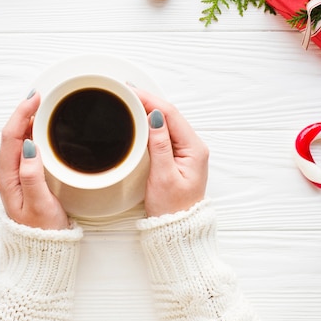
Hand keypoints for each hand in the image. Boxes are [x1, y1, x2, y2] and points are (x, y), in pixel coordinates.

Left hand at [0, 91, 69, 229]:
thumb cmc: (42, 232)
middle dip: (24, 113)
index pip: (12, 137)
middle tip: (41, 97)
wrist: (43, 253)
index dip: (22, 114)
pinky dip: (34, 135)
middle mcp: (10, 175)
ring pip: (20, 142)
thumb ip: (33, 176)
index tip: (36, 99)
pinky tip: (44, 132)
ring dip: (28, 122)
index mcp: (9, 178)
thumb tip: (30, 147)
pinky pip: (27, 151)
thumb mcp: (39, 204)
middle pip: (13, 135)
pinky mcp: (27, 181)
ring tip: (42, 108)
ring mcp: (17, 177)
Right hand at [134, 88, 208, 216]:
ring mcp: (186, 151)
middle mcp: (193, 147)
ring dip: (148, 108)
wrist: (177, 229)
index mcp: (194, 149)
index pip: (170, 115)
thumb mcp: (163, 176)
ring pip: (166, 121)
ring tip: (130, 98)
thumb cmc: (172, 209)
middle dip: (148, 100)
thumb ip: (160, 145)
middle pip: (169, 114)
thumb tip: (155, 118)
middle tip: (125, 90)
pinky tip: (139, 117)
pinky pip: (164, 132)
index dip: (150, 100)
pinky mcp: (177, 156)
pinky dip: (150, 121)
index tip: (131, 91)